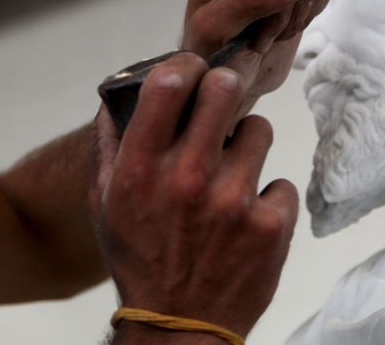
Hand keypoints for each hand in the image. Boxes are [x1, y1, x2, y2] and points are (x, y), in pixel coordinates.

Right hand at [90, 52, 297, 340]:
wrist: (178, 327)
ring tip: (232, 174)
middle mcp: (187, 179)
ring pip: (260, 129)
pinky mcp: (271, 225)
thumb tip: (115, 95)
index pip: (168, 82)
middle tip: (224, 102)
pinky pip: (280, 181)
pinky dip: (267, 196)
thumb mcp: (104, 204)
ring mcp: (233, 201)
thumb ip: (108, 145)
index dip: (187, 65)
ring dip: (249, 145)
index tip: (194, 70)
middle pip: (225, 88)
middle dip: (226, 89)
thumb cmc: (140, 260)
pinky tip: (247, 218)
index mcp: (141, 169)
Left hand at [182, 0, 334, 111]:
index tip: (253, 35)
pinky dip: (312, 7)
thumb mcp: (215, 30)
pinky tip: (285, 19)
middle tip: (262, 35)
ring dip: (299, 16)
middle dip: (289, 16)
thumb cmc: (211, 49)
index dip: (278, 13)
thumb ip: (250, 0)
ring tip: (270, 29)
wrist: (226, 65)